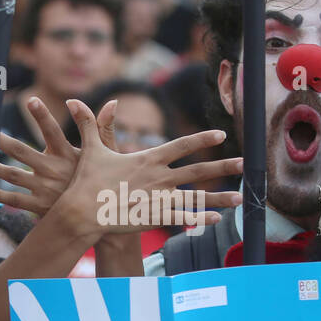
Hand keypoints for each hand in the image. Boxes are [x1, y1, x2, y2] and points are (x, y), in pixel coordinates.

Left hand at [0, 95, 116, 215]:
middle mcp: (53, 171)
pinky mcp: (39, 206)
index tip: (31, 99)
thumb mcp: (105, 153)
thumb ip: (101, 126)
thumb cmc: (101, 179)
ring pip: (12, 175)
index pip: (53, 131)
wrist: (101, 219)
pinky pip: (13, 199)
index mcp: (68, 155)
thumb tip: (112, 102)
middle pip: (21, 151)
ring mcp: (45, 189)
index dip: (42, 115)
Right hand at [50, 100, 242, 234]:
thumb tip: (75, 101)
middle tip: (245, 164)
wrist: (81, 212)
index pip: (182, 145)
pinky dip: (200, 219)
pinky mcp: (154, 218)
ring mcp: (159, 199)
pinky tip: (217, 219)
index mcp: (148, 159)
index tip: (221, 135)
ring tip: (240, 199)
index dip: (203, 139)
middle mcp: (159, 177)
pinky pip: (183, 218)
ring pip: (196, 197)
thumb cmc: (87, 181)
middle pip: (198, 170)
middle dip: (223, 166)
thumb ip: (91, 124)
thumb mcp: (92, 150)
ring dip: (219, 198)